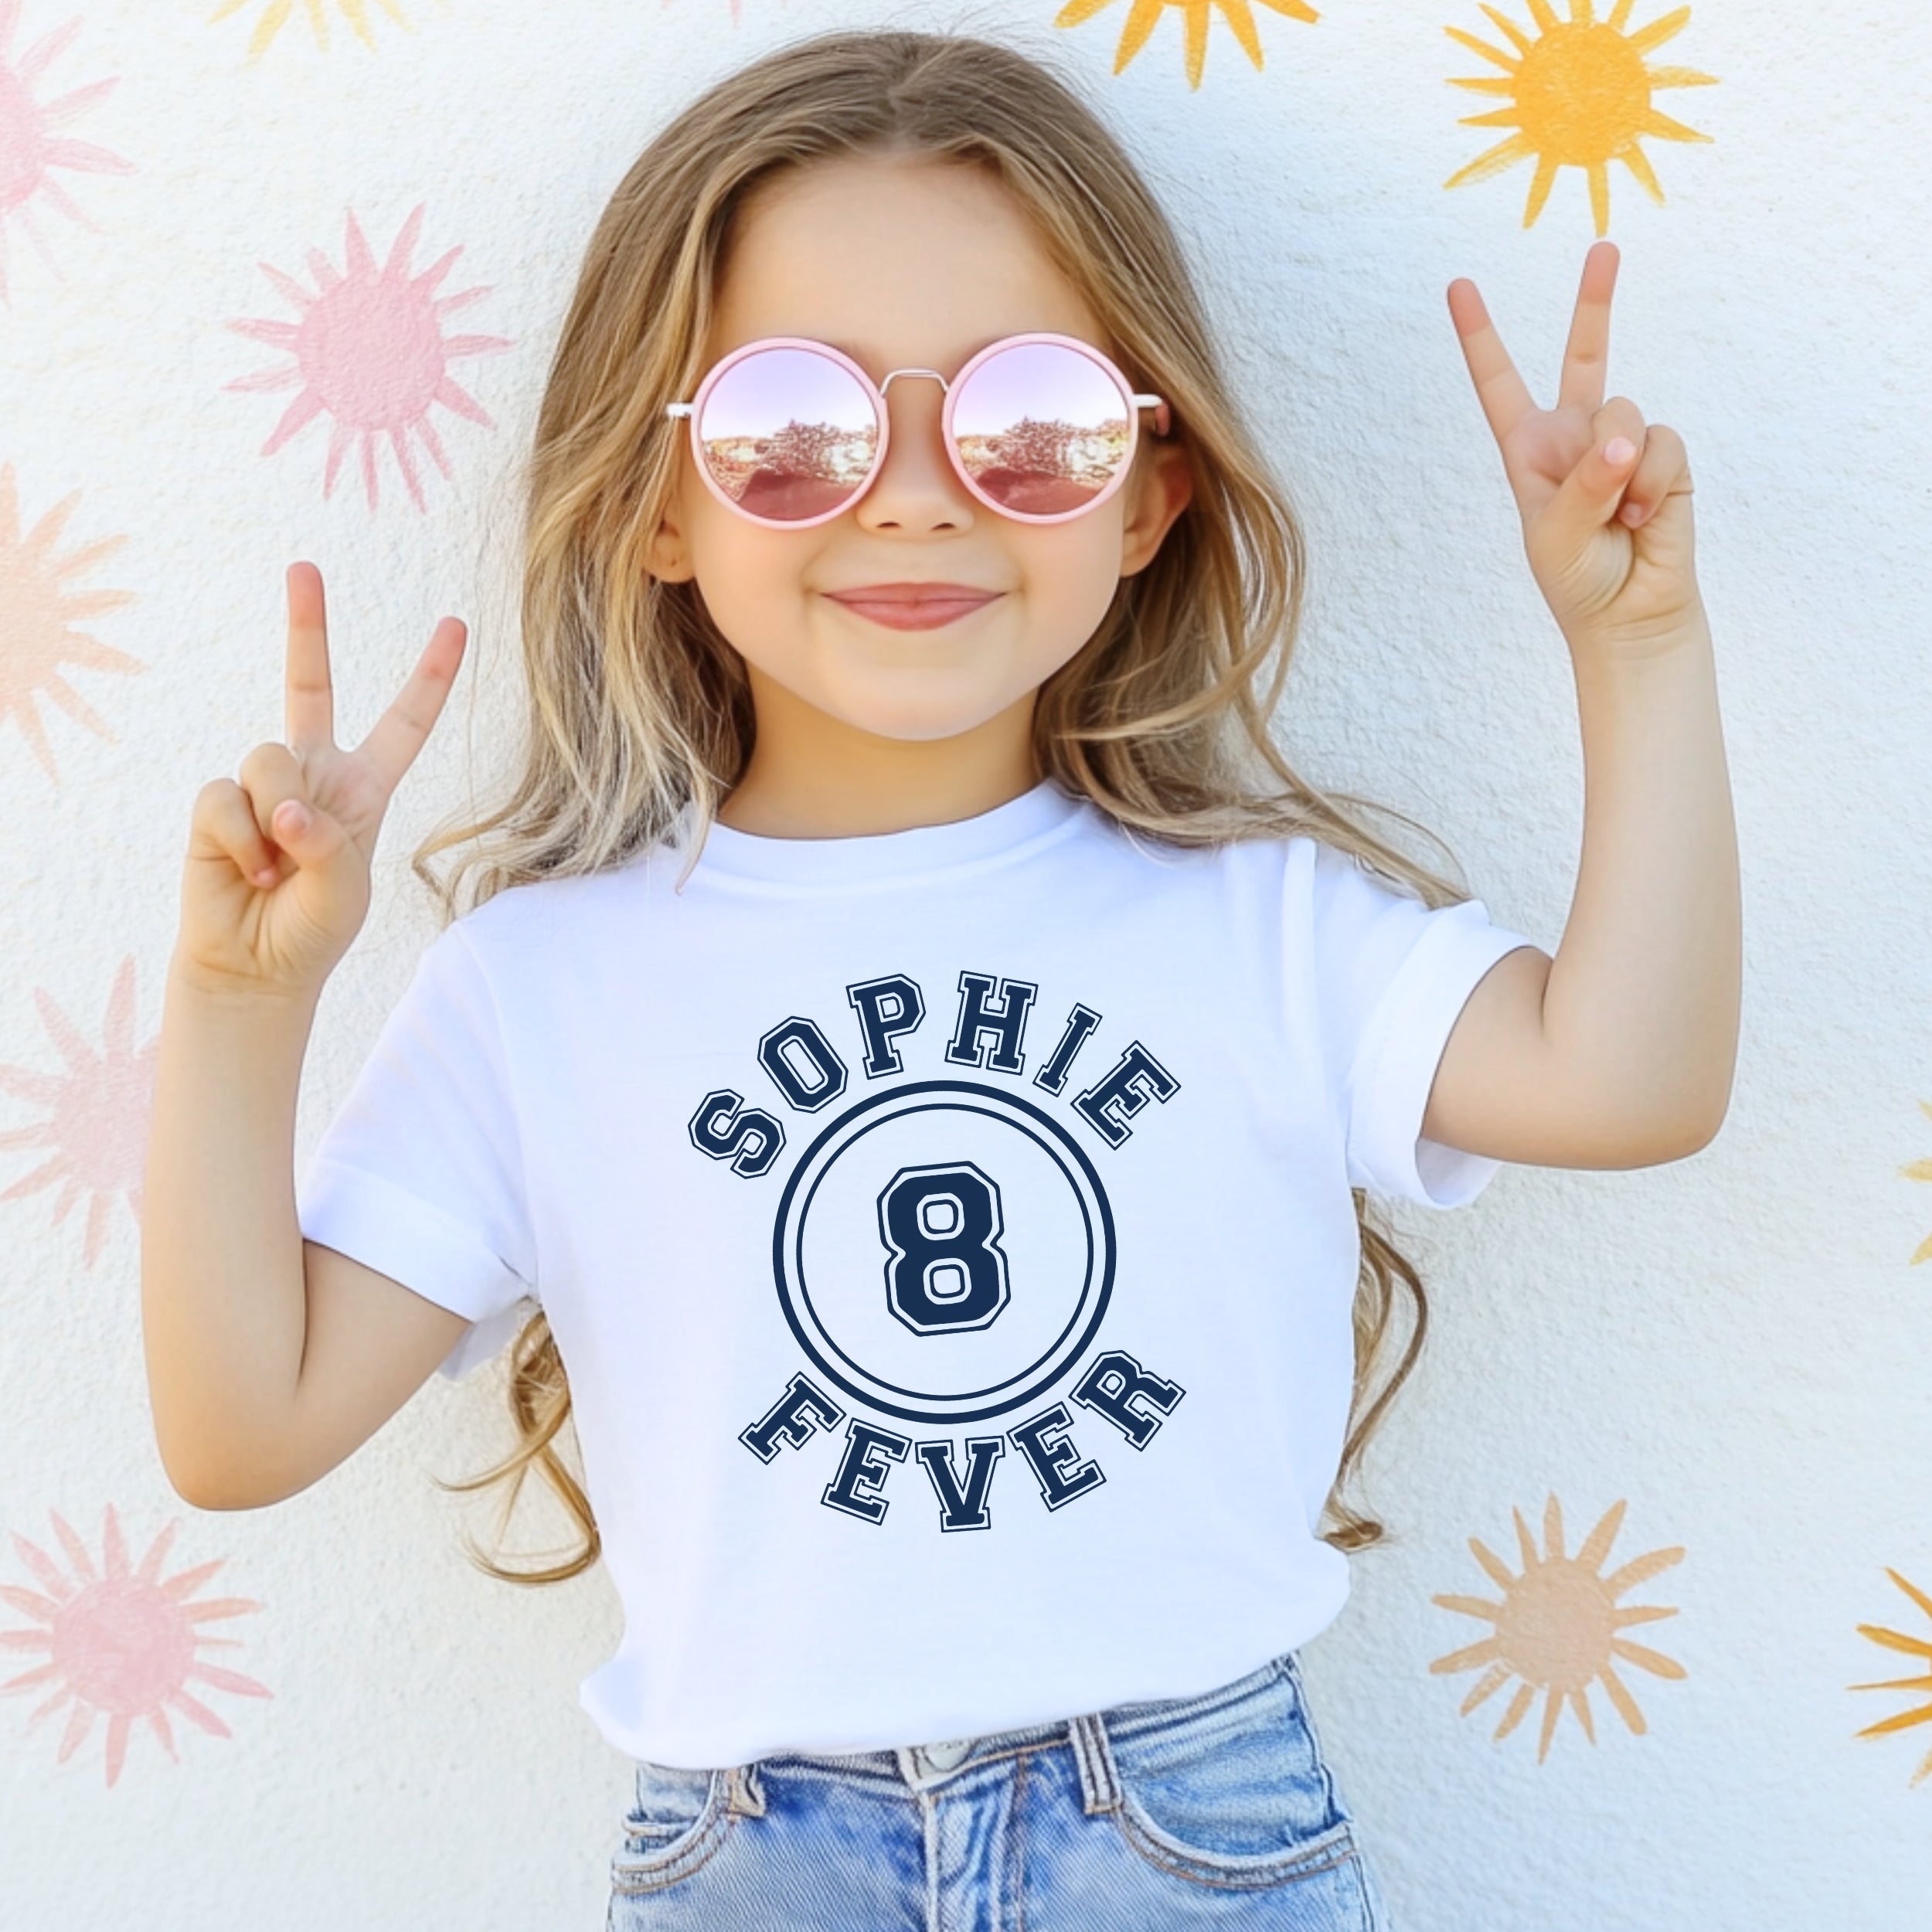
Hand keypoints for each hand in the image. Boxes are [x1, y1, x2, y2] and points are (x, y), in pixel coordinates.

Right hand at [174, 562, 466, 1000]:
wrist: (256, 966)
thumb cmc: (314, 930)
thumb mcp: (344, 890)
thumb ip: (325, 842)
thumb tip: (283, 806)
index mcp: (364, 787)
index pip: (403, 723)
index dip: (430, 677)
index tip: (456, 625)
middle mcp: (313, 772)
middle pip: (307, 683)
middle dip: (305, 624)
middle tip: (303, 567)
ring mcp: (262, 783)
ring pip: (267, 757)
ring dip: (275, 816)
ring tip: (279, 869)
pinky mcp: (217, 803)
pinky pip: (226, 799)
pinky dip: (242, 842)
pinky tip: (250, 875)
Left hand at [1448, 241, 1700, 656]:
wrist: (1628, 615)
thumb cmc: (1576, 579)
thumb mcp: (1556, 536)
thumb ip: (1585, 484)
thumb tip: (1623, 442)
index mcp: (1529, 450)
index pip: (1499, 384)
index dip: (1479, 337)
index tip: (1459, 286)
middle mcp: (1576, 435)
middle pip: (1584, 356)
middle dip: (1594, 302)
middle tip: (1605, 248)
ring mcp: (1622, 442)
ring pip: (1623, 412)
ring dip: (1620, 468)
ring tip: (1617, 516)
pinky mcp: (1665, 458)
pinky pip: (1660, 443)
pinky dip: (1652, 482)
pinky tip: (1644, 518)